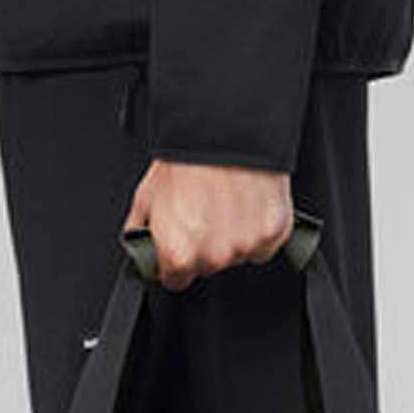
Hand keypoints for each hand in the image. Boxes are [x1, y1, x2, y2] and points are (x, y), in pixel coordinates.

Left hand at [125, 158, 294, 287]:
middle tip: (203, 213)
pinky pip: (265, 243)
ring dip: (232, 237)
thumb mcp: (146, 196)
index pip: (175, 279)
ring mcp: (245, 247)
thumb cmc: (185, 160)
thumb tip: (140, 249)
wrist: (225, 133)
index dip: (175, 260)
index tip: (180, 242)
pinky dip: (258, 229)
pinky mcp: (273, 234)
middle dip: (204, 247)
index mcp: (178, 255)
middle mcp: (213, 258)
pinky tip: (247, 206)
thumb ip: (140, 234)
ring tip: (225, 203)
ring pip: (238, 255)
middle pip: (208, 267)